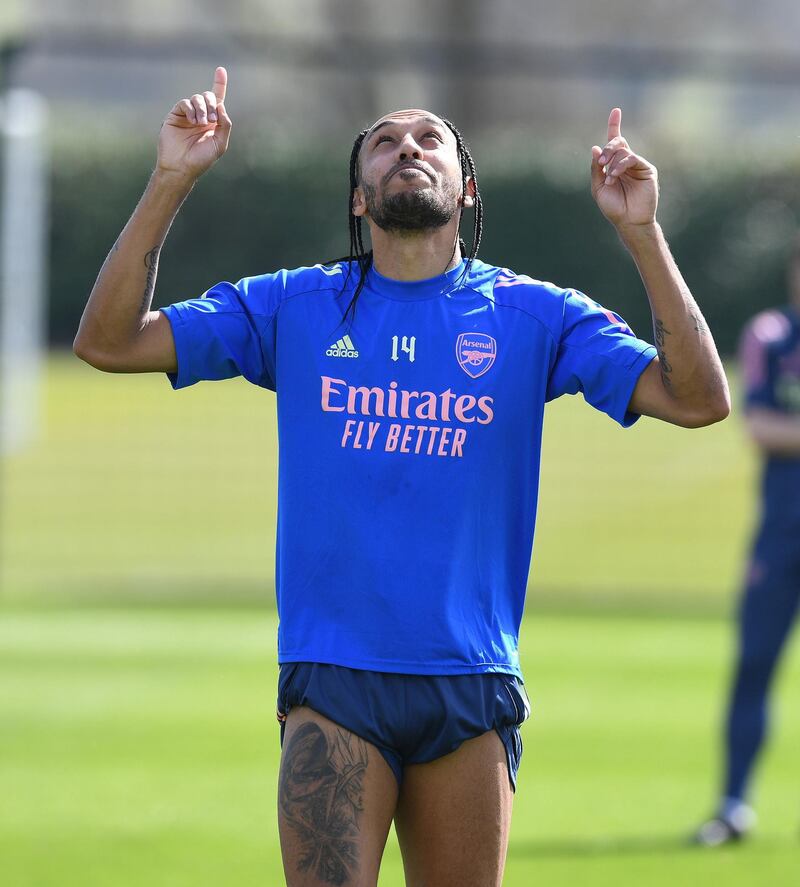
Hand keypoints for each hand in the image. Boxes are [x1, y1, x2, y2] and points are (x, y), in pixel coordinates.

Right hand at [157, 67, 231, 179]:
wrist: (181, 167)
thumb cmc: (201, 159)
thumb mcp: (220, 143)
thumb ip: (225, 124)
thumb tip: (222, 105)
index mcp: (213, 122)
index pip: (218, 100)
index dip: (219, 84)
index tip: (221, 70)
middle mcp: (201, 116)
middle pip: (209, 96)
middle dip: (213, 104)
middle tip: (212, 120)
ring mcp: (187, 115)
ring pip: (197, 98)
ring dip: (202, 108)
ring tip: (201, 123)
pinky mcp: (175, 115)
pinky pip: (185, 103)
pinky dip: (191, 109)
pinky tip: (193, 121)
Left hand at [590, 108, 657, 228]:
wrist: (628, 221)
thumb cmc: (613, 207)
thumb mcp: (598, 187)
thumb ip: (596, 168)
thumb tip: (595, 147)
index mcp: (615, 165)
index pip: (616, 141)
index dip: (615, 125)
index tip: (616, 111)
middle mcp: (627, 162)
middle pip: (618, 142)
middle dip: (608, 149)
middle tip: (601, 163)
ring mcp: (638, 165)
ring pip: (623, 151)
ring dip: (612, 163)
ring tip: (609, 179)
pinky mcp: (647, 169)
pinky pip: (632, 158)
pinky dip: (620, 165)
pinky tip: (614, 176)